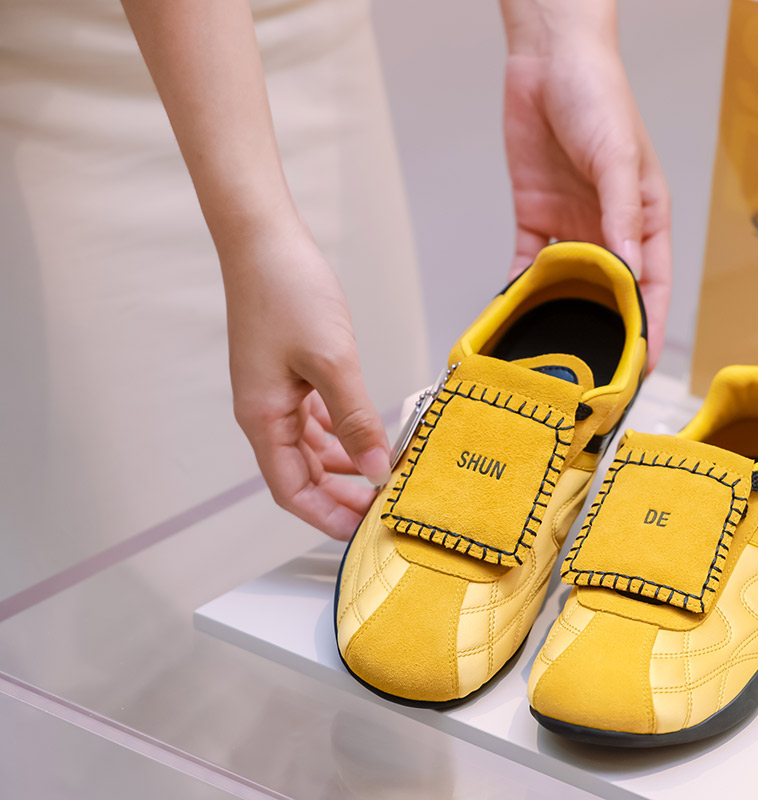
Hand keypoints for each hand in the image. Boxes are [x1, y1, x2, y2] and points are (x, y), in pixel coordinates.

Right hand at [224, 222, 391, 539]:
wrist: (265, 240)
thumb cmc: (287, 292)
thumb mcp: (332, 361)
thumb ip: (355, 419)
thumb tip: (376, 470)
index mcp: (263, 417)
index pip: (291, 490)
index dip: (326, 516)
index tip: (362, 531)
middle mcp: (264, 411)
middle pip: (301, 475)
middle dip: (340, 496)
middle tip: (381, 508)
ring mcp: (275, 393)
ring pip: (309, 448)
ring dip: (343, 464)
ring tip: (382, 473)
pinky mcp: (288, 373)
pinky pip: (314, 419)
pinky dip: (340, 432)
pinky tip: (368, 433)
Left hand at [503, 28, 670, 369]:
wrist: (549, 59)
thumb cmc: (600, 96)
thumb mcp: (619, 157)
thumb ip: (622, 215)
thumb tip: (628, 269)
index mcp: (645, 219)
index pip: (652, 285)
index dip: (649, 327)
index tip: (642, 367)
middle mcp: (611, 228)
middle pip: (610, 292)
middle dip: (605, 332)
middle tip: (593, 372)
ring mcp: (572, 225)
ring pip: (568, 283)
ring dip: (560, 314)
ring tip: (549, 353)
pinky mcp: (535, 215)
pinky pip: (527, 261)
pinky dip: (519, 287)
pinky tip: (511, 311)